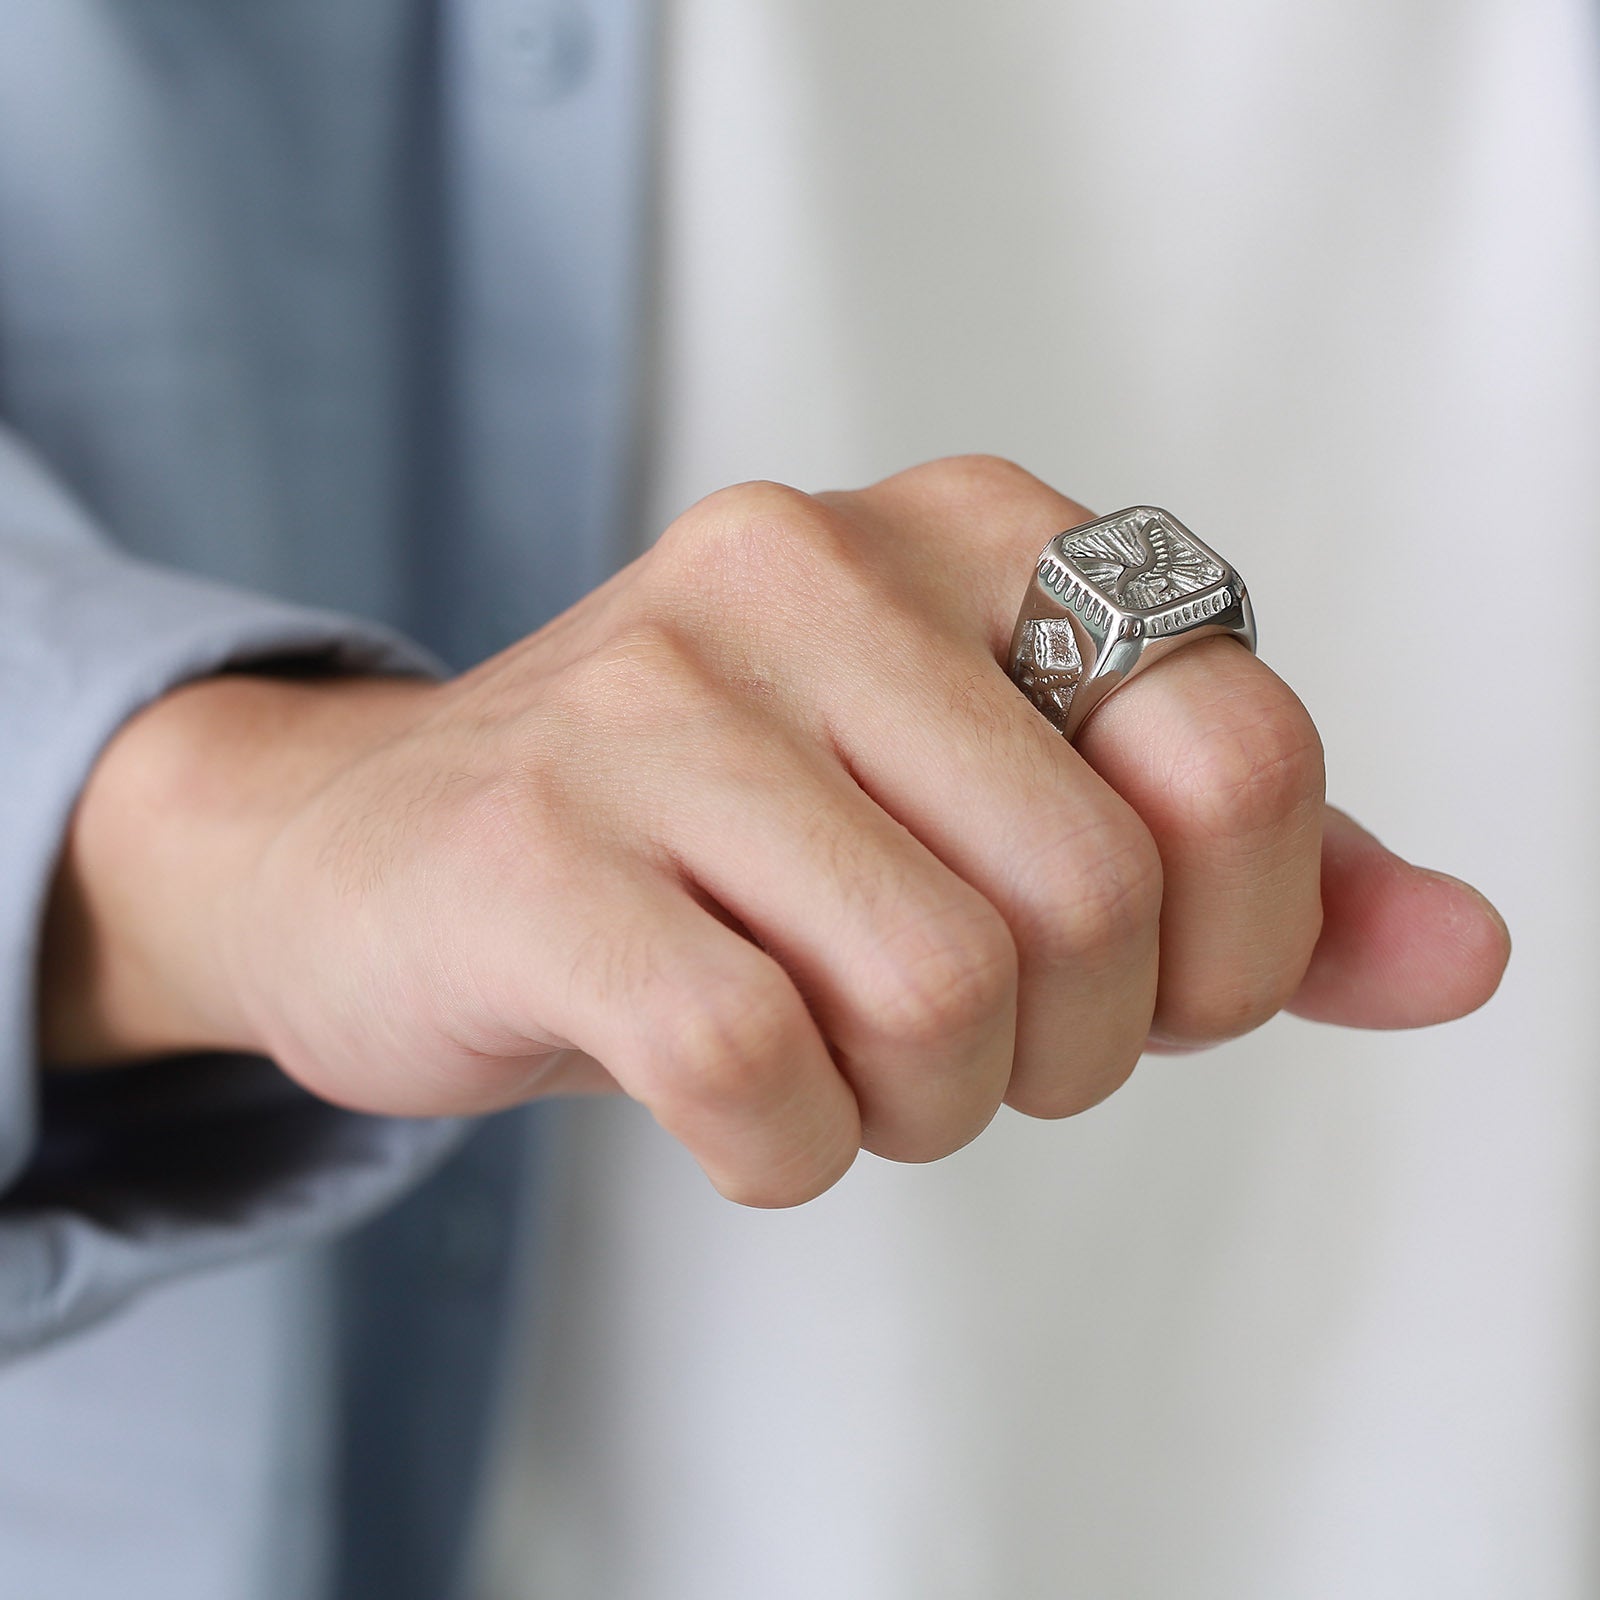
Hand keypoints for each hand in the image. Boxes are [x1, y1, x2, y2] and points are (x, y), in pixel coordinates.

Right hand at [42, 458, 1509, 1204]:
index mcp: (965, 532)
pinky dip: (791, 1152)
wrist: (384, 849)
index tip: (1126, 982)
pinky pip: (764, 1074)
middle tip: (959, 1037)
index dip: (1232, 938)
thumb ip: (1246, 878)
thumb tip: (1465, 955)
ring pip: (941, 992)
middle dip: (1067, 1044)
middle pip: (1099, 896)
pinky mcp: (531, 855)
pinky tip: (739, 1106)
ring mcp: (651, 702)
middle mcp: (808, 567)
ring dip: (927, 1102)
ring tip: (841, 1056)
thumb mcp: (1007, 817)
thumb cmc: (730, 843)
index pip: (1241, 747)